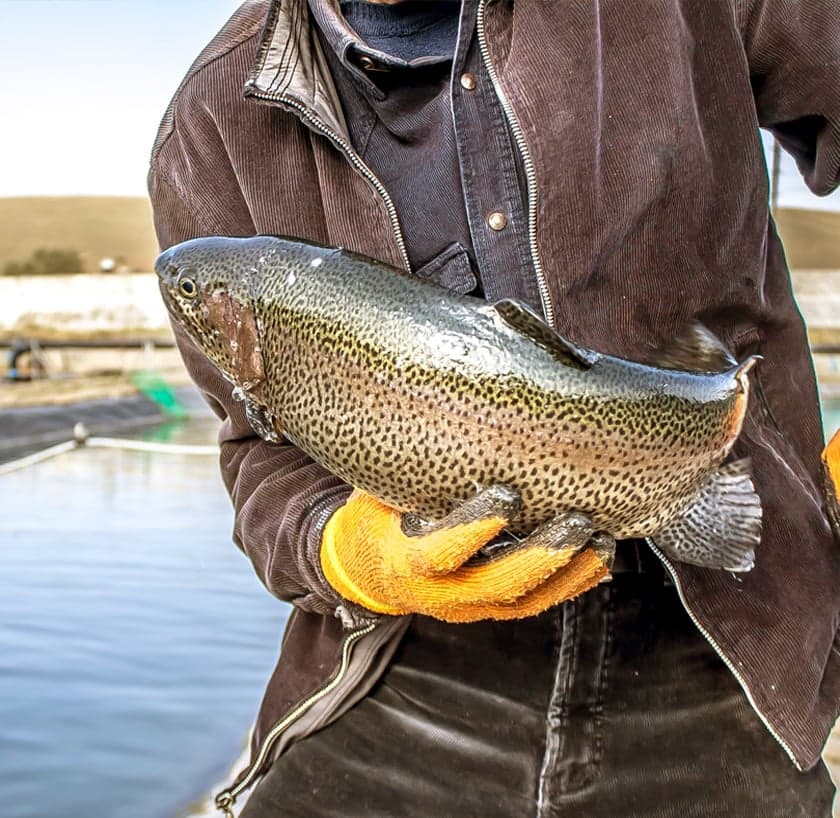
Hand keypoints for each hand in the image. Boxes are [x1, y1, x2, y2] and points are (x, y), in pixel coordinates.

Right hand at [320, 486, 610, 622]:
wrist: (368, 570)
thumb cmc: (377, 519)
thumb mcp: (377, 496)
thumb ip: (409, 475)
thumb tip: (439, 417)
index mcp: (406, 563)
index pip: (441, 553)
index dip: (474, 529)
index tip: (506, 494)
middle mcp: (440, 594)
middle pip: (497, 585)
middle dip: (542, 556)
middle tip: (578, 522)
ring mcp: (468, 607)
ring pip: (525, 601)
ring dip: (569, 573)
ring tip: (603, 540)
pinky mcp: (490, 609)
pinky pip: (535, 603)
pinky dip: (571, 584)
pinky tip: (600, 560)